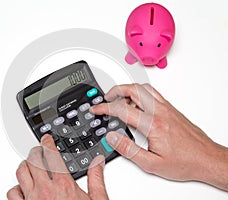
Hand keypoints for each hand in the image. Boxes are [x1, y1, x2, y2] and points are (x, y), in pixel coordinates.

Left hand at [7, 134, 108, 199]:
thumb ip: (97, 179)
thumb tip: (98, 162)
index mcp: (63, 185)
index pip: (51, 155)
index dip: (47, 143)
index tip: (46, 139)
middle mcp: (44, 190)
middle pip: (32, 160)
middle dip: (35, 152)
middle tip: (39, 151)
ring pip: (20, 173)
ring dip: (25, 167)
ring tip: (30, 165)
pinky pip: (12, 193)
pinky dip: (16, 188)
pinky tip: (23, 188)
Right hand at [90, 83, 227, 190]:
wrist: (206, 159)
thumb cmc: (185, 162)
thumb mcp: (151, 163)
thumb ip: (129, 149)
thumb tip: (112, 137)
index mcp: (153, 125)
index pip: (122, 109)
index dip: (105, 107)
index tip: (96, 109)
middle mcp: (160, 112)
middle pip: (133, 89)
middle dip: (115, 90)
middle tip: (105, 98)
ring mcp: (166, 108)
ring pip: (143, 88)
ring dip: (128, 89)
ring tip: (118, 97)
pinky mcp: (171, 109)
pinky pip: (153, 92)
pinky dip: (140, 92)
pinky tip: (136, 101)